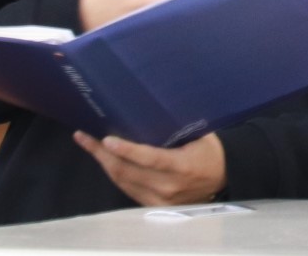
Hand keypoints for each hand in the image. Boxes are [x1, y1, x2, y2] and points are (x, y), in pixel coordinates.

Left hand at [73, 130, 225, 206]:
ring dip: (103, 162)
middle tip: (85, 135)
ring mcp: (160, 199)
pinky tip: (104, 160)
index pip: (150, 159)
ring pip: (123, 181)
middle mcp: (169, 186)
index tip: (107, 139)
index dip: (127, 150)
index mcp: (183, 166)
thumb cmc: (209, 151)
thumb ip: (178, 125)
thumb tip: (154, 102)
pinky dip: (113, 173)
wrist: (223, 180)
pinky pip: (127, 189)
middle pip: (128, 171)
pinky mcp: (154, 205)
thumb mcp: (201, 134)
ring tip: (88, 143)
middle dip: (103, 153)